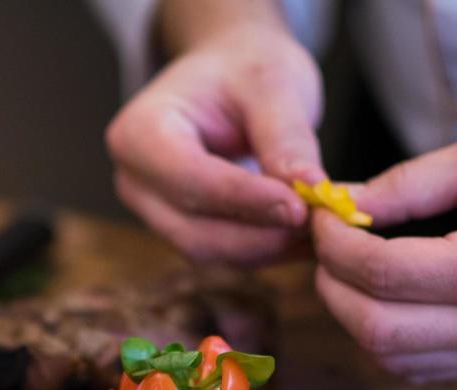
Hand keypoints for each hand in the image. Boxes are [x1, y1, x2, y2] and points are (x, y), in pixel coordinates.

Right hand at [106, 23, 323, 265]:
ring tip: (320, 226)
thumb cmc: (243, 68)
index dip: (245, 200)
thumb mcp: (272, 84)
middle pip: (194, 231)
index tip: (301, 208)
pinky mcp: (181, 230)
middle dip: (260, 234)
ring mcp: (154, 212)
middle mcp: (136, 181)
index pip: (189, 180)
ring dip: (268, 246)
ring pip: (210, 251)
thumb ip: (286, 137)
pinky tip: (305, 234)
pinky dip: (267, 248)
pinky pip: (224, 253)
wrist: (229, 75)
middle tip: (321, 222)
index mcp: (139, 132)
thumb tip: (310, 189)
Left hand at [310, 133, 456, 382]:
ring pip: (390, 359)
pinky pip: (418, 370)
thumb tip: (339, 204)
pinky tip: (386, 297)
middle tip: (327, 246)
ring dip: (352, 316)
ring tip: (353, 269)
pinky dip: (385, 339)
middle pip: (373, 329)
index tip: (325, 214)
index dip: (334, 245)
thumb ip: (407, 184)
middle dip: (331, 286)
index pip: (379, 272)